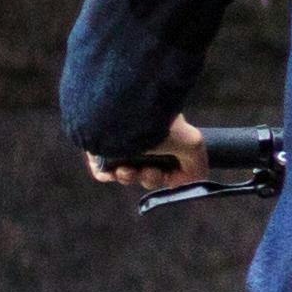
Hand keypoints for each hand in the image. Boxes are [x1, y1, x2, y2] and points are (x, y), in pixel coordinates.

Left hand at [86, 116, 205, 193]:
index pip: (167, 160)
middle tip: (147, 171)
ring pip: (124, 169)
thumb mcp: (192, 144)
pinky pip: (101, 167)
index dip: (169, 174)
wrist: (120, 110)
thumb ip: (196, 166)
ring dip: (128, 177)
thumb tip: (188, 180)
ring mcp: (117, 139)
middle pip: (146, 168)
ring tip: (125, 169)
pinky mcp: (95, 144)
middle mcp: (140, 134)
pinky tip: (111, 171)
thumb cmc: (158, 124)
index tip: (168, 176)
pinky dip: (106, 174)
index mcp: (162, 131)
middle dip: (149, 177)